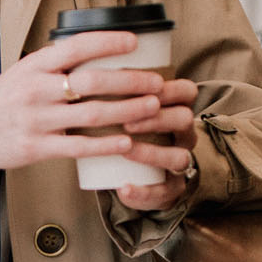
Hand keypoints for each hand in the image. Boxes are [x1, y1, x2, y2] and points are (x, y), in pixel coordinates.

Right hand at [0, 32, 198, 207]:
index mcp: (34, 66)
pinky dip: (105, 144)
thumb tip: (95, 49)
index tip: (134, 42)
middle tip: (156, 82)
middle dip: (128, 81)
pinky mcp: (36, 148)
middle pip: (91, 81)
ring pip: (90, 114)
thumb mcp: (22, 72)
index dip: (107, 42)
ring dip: (126, 111)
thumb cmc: (0, 101)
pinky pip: (77, 146)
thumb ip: (55, 64)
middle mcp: (36, 89)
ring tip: (152, 109)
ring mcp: (36, 120)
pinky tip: (127, 143)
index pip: (75, 47)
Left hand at [116, 87, 200, 213]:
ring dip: (152, 153)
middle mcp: (184, 134)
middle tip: (127, 121)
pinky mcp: (171, 189)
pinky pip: (164, 193)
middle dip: (157, 119)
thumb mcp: (125, 107)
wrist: (140, 172)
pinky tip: (123, 189)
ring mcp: (180, 161)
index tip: (145, 87)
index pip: (186, 92)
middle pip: (184, 120)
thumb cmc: (126, 129)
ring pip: (179, 157)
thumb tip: (75, 69)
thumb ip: (111, 90)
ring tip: (126, 151)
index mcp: (177, 108)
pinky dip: (143, 192)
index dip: (170, 89)